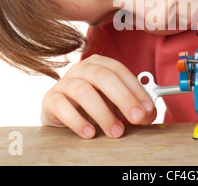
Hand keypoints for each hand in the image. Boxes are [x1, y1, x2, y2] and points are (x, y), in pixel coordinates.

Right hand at [41, 54, 155, 138]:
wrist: (64, 117)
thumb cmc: (95, 107)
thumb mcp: (117, 105)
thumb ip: (133, 107)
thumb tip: (147, 114)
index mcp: (99, 64)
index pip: (119, 70)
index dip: (135, 89)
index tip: (146, 109)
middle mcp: (81, 68)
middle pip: (103, 76)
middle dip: (123, 98)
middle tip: (136, 118)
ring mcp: (64, 82)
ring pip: (83, 91)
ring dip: (103, 113)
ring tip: (115, 132)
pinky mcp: (50, 99)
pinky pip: (62, 106)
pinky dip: (77, 121)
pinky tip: (90, 133)